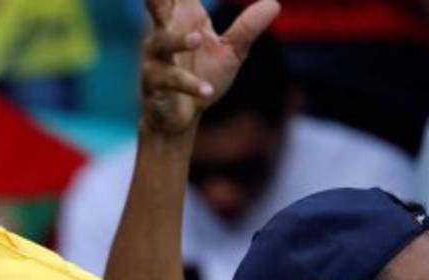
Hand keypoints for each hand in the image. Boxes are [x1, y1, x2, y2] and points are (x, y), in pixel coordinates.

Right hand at [140, 0, 278, 135]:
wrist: (181, 119)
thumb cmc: (201, 77)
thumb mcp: (231, 53)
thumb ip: (247, 28)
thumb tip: (274, 3)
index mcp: (181, 18)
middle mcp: (163, 33)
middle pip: (156, 3)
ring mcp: (155, 58)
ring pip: (162, 42)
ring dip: (179, 40)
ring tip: (197, 39)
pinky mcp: (153, 85)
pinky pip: (171, 81)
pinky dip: (190, 85)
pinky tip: (206, 90)